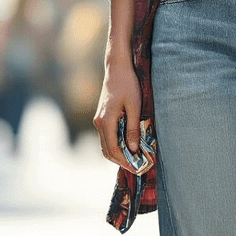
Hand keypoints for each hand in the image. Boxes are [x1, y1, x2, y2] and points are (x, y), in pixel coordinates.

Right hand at [93, 56, 141, 171]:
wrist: (117, 68)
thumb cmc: (128, 84)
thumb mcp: (135, 106)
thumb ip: (133, 128)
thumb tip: (133, 149)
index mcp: (106, 121)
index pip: (113, 149)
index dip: (124, 161)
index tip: (137, 168)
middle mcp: (99, 122)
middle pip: (107, 150)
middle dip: (121, 161)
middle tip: (137, 167)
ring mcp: (99, 120)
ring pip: (106, 144)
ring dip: (118, 154)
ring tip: (134, 159)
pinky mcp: (102, 117)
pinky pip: (107, 137)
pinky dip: (116, 145)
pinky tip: (128, 146)